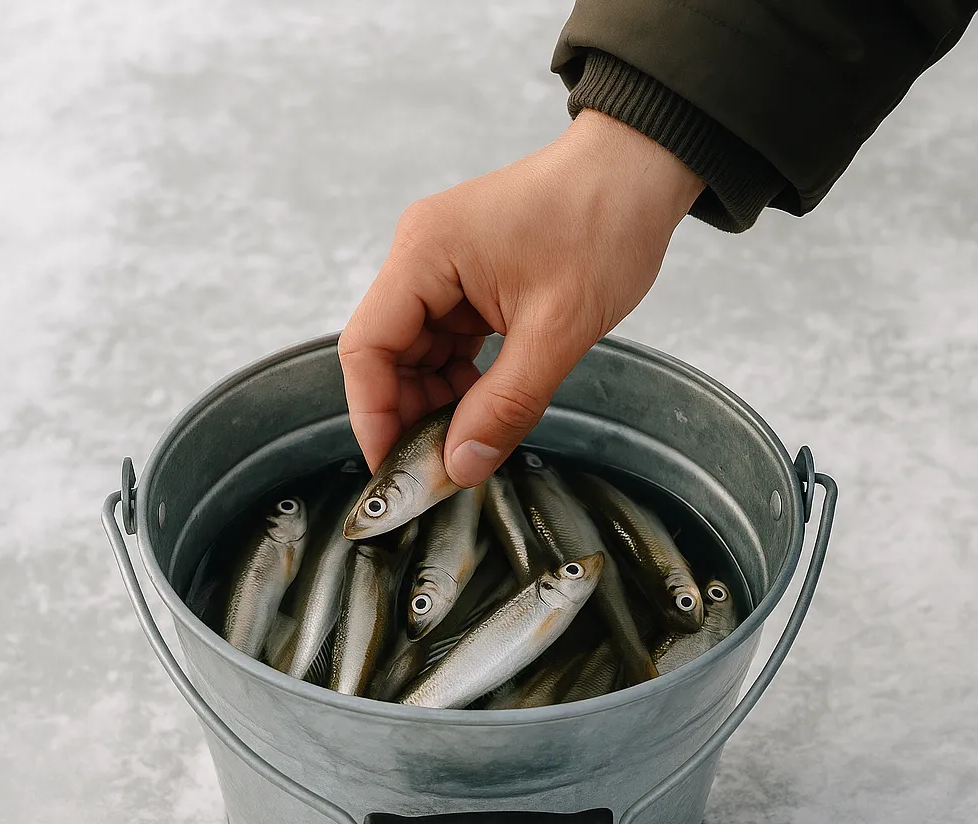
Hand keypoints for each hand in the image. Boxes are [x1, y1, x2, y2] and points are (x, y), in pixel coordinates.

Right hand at [338, 108, 704, 486]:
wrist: (639, 171)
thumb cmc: (603, 223)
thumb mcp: (558, 330)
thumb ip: (505, 405)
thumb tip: (460, 466)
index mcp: (425, 254)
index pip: (366, 348)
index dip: (373, 416)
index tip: (395, 469)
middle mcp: (421, 257)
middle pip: (387, 356)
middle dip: (410, 416)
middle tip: (441, 467)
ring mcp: (443, 269)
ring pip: (417, 355)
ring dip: (437, 403)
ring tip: (471, 440)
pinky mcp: (467, 280)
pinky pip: (446, 343)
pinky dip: (460, 381)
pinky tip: (485, 407)